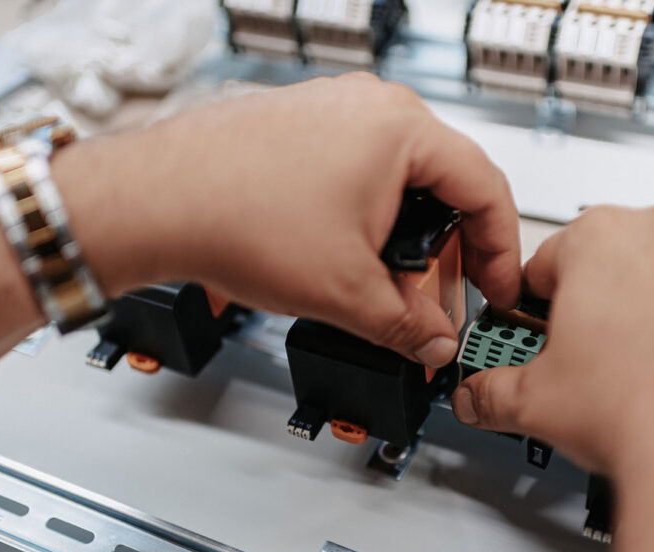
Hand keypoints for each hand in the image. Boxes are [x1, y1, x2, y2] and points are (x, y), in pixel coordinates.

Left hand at [54, 73, 520, 367]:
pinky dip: (367, 217)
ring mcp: (331, 110)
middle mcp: (370, 105)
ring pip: (398, 179)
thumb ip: (408, 325)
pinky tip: (346, 256)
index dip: (502, 251)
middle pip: (444, 182)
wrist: (152, 201)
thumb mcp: (346, 292)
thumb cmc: (234, 217)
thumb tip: (434, 344)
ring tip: (385, 286)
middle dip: (447, 250)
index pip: (486, 189)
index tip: (497, 289)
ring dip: (404, 237)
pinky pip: (358, 171)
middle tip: (439, 298)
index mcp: (401, 128)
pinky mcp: (300, 126)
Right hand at [451, 204, 653, 472]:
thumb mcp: (533, 405)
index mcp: (598, 239)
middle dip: (611, 305)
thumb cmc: (642, 416)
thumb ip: (491, 392)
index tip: (548, 335)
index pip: (549, 263)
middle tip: (606, 365)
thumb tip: (476, 398)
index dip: (541, 306)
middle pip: (624, 261)